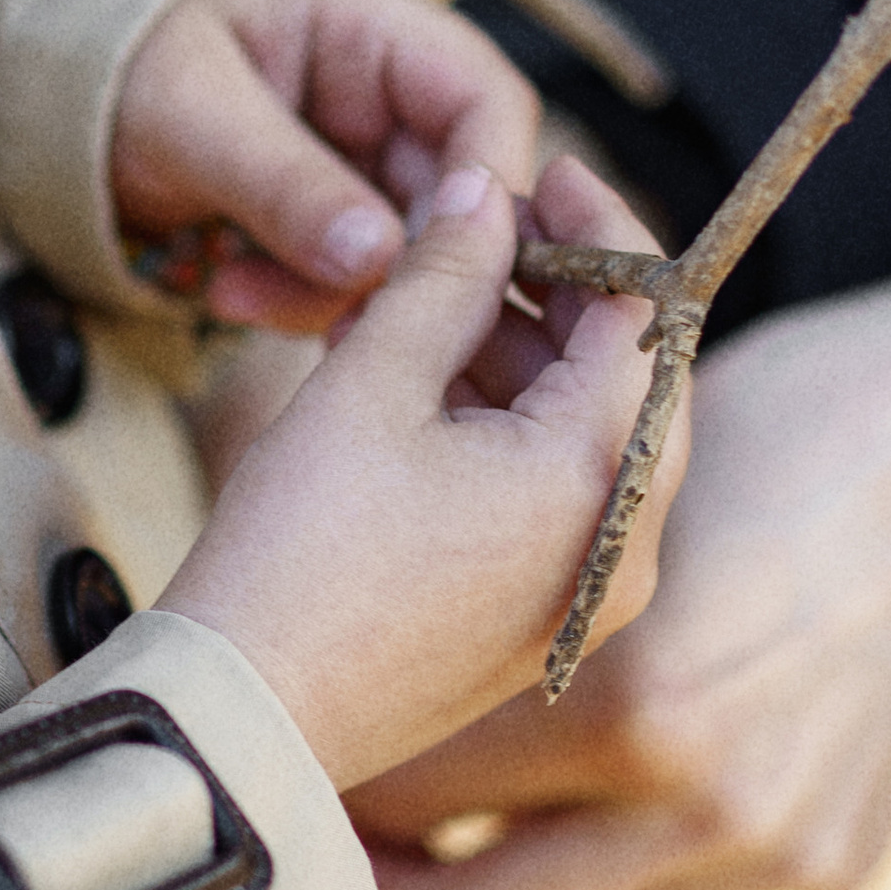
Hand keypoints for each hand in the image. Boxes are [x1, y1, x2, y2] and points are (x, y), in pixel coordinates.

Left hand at [111, 0, 538, 333]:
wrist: (49, 102)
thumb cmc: (117, 65)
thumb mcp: (190, 116)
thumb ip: (284, 184)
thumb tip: (376, 259)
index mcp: (367, 20)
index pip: (484, 96)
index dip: (488, 184)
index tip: (457, 267)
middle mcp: (382, 86)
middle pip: (454, 188)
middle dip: (397, 263)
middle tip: (331, 315)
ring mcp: (359, 151)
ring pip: (404, 245)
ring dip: (336, 293)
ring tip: (239, 297)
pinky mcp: (329, 211)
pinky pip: (350, 271)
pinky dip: (300, 298)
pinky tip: (231, 293)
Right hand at [160, 155, 687, 795]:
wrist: (242, 719)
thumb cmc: (299, 555)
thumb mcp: (369, 385)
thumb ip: (443, 275)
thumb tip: (483, 192)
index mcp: (601, 482)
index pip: (648, 319)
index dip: (599, 228)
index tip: (543, 170)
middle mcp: (623, 549)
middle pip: (625, 380)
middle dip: (554, 294)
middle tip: (475, 229)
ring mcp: (585, 598)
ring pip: (581, 438)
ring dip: (517, 358)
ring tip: (420, 298)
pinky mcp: (537, 627)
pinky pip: (547, 500)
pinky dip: (499, 431)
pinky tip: (419, 380)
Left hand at [351, 255, 890, 889]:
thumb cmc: (779, 421)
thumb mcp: (613, 487)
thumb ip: (505, 608)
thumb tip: (358, 677)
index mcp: (629, 695)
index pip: (413, 792)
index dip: (329, 775)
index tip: (291, 747)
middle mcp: (700, 802)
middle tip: (320, 840)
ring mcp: (770, 851)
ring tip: (413, 848)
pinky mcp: (830, 869)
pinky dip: (595, 877)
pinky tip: (562, 811)